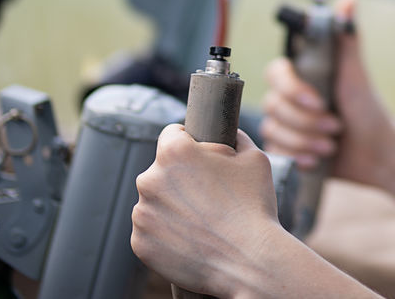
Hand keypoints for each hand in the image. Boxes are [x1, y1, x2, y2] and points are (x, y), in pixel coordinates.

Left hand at [132, 125, 289, 296]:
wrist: (249, 261)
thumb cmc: (254, 206)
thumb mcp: (254, 157)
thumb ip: (235, 138)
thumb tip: (229, 135)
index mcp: (174, 152)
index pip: (172, 134)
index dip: (189, 142)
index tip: (200, 156)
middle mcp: (149, 179)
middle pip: (162, 170)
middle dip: (181, 178)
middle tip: (207, 195)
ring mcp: (142, 213)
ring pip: (155, 201)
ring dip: (171, 206)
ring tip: (201, 221)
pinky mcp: (140, 243)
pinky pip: (150, 230)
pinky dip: (166, 234)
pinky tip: (190, 239)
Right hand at [261, 0, 394, 186]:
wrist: (377, 152)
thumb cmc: (368, 108)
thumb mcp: (356, 73)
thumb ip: (346, 37)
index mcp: (303, 74)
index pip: (275, 72)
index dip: (292, 88)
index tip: (318, 100)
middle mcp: (289, 97)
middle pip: (273, 105)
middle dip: (306, 121)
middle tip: (335, 127)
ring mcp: (285, 123)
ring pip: (273, 129)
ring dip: (305, 140)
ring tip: (331, 144)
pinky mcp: (286, 148)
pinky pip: (276, 151)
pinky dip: (299, 156)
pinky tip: (317, 159)